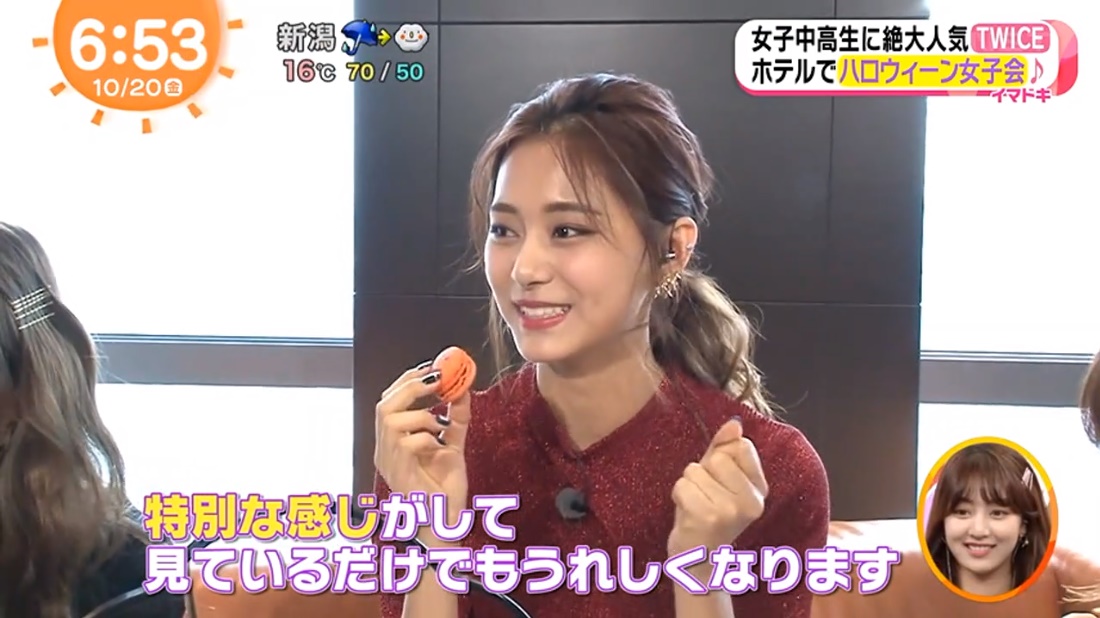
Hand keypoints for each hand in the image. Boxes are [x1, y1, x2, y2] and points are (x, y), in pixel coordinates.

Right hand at [374, 362, 471, 523]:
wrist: (445, 526)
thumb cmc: (444, 491)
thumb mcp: (454, 446)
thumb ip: (456, 419)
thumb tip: (463, 389)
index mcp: (392, 442)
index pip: (389, 401)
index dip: (408, 380)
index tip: (432, 368)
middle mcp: (384, 450)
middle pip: (384, 404)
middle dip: (411, 386)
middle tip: (438, 380)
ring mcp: (388, 462)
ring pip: (390, 419)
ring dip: (421, 413)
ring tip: (440, 424)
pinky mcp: (399, 474)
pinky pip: (407, 442)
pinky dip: (426, 436)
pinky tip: (438, 445)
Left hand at [668, 418, 767, 554]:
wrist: (698, 560)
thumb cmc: (706, 513)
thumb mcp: (719, 478)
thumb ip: (726, 448)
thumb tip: (734, 423)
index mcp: (760, 489)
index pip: (742, 446)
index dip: (721, 456)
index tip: (720, 480)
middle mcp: (752, 502)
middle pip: (717, 457)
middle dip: (701, 472)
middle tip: (705, 497)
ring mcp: (731, 511)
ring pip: (695, 470)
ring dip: (687, 485)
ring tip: (695, 507)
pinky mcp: (708, 518)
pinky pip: (682, 485)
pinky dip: (678, 496)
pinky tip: (687, 515)